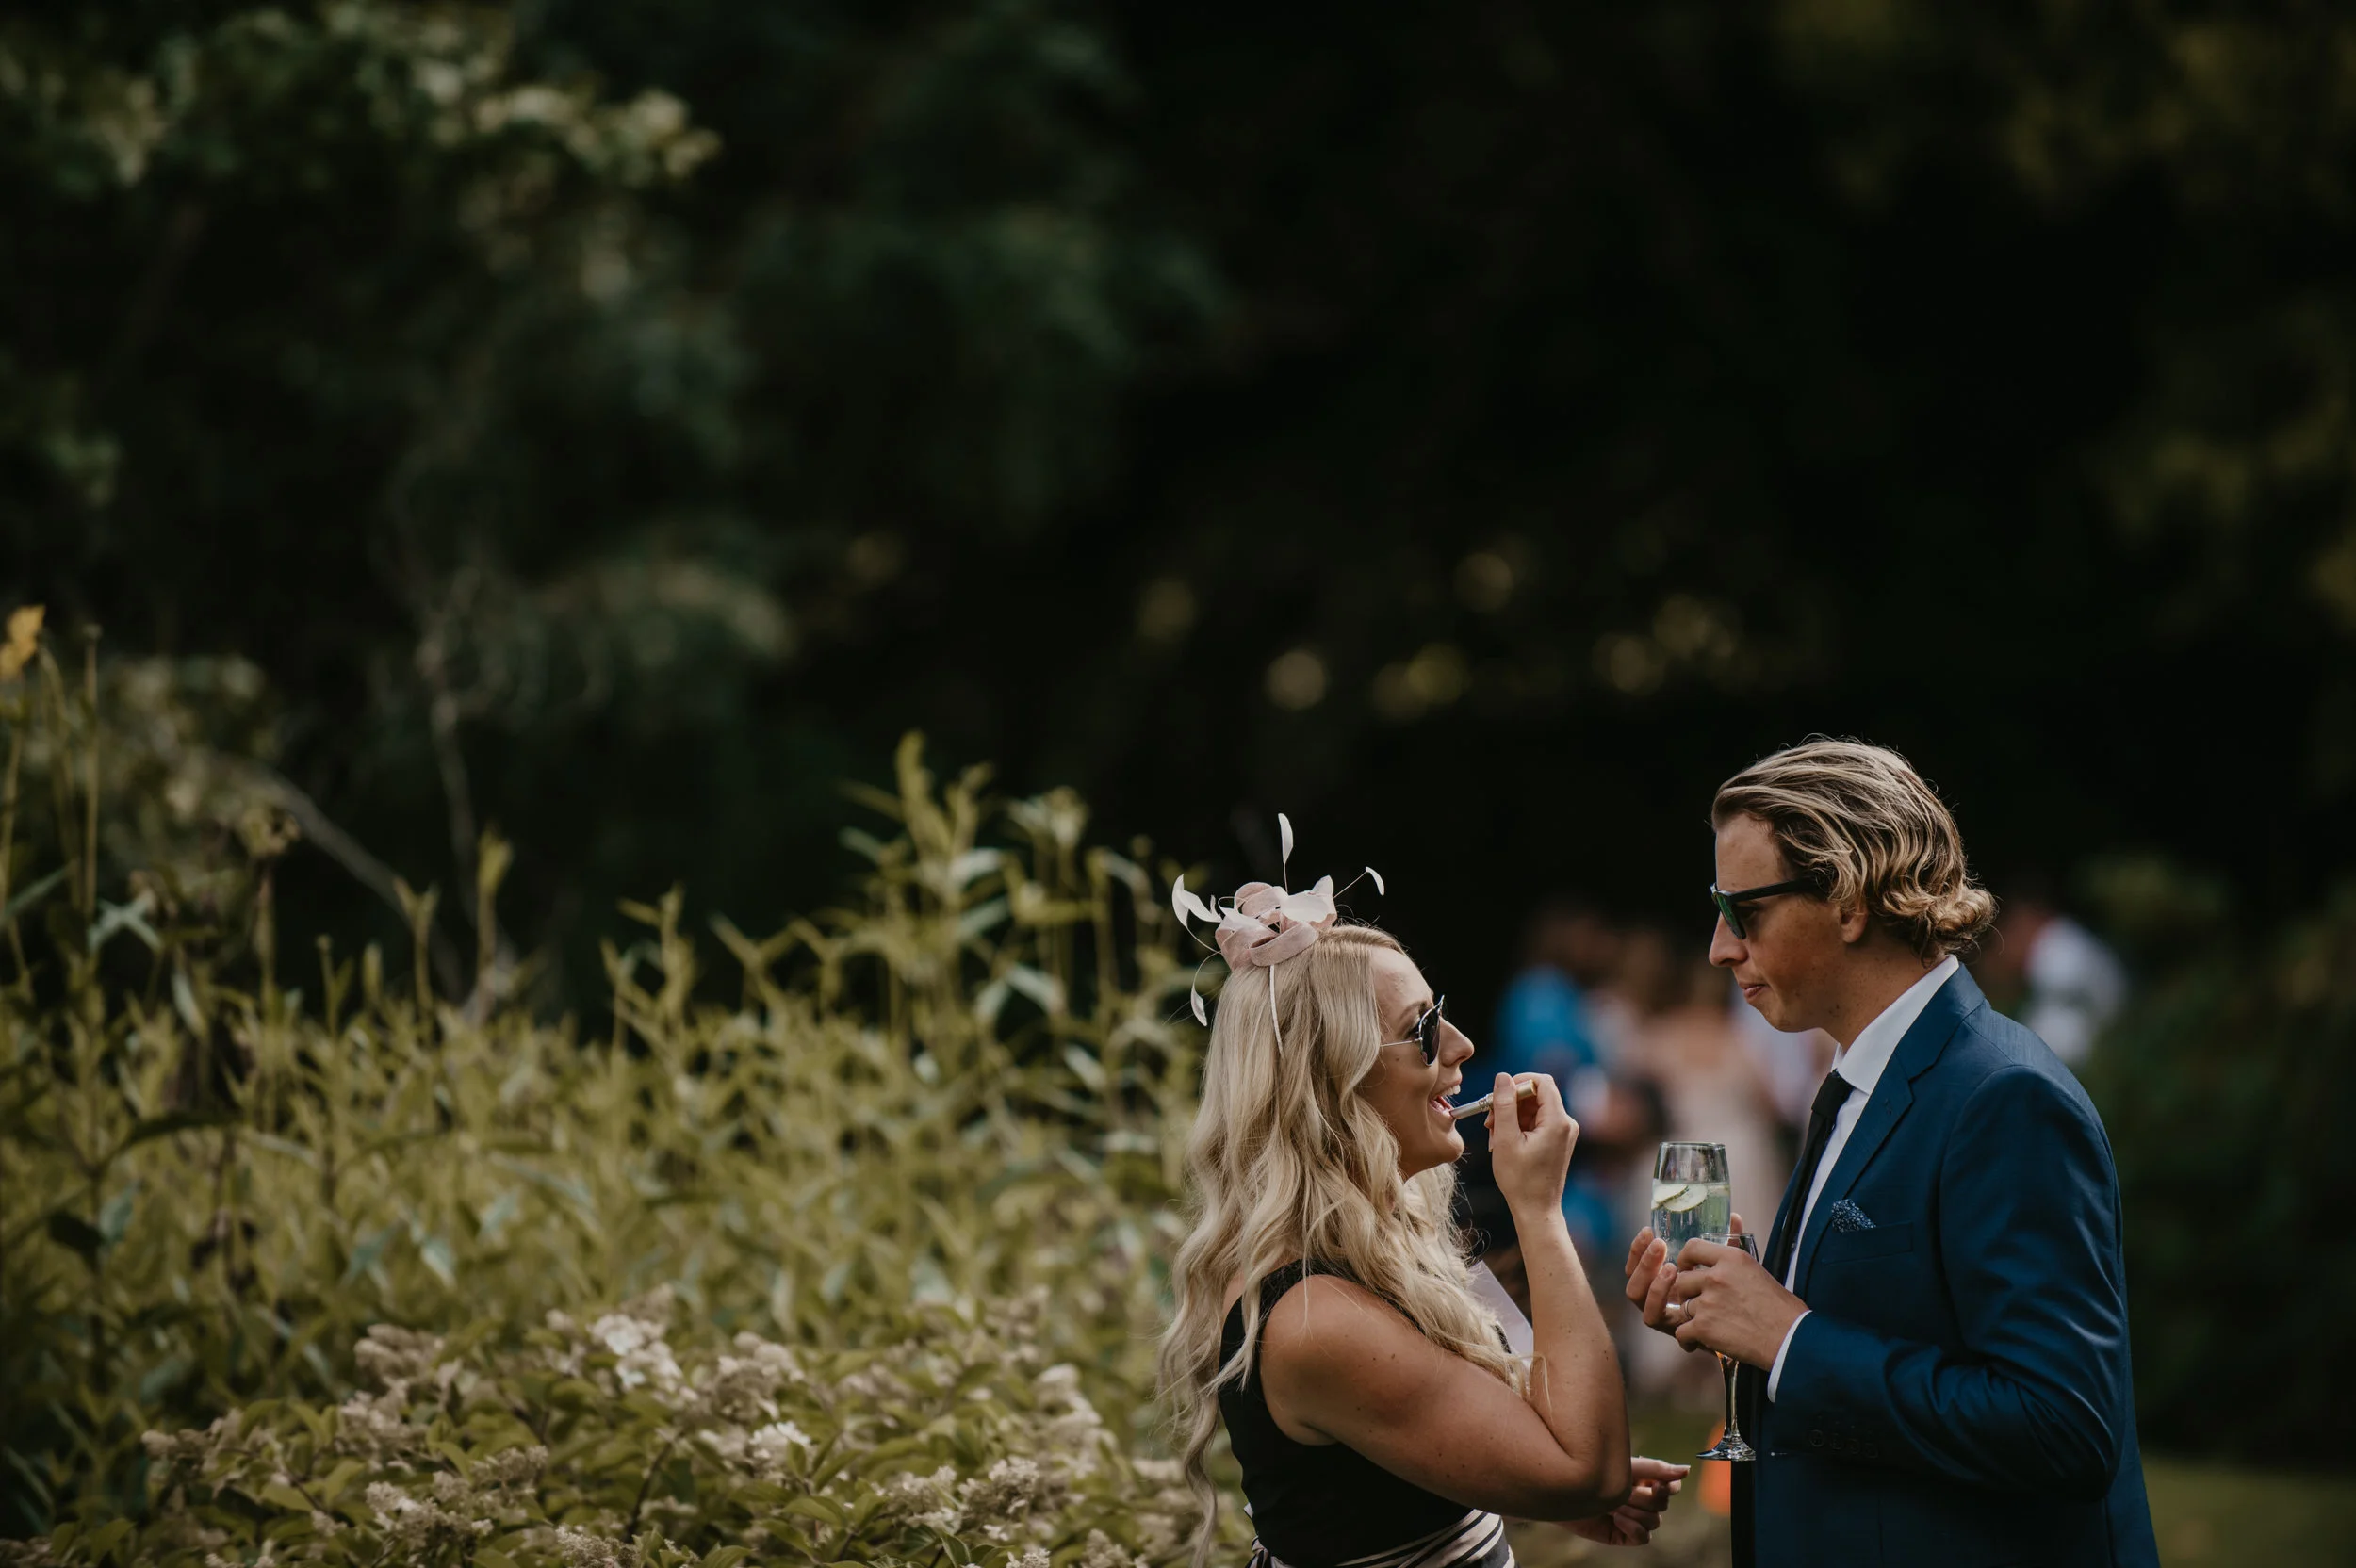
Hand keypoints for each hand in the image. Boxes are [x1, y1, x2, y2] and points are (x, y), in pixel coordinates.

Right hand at [1486, 1073, 1575, 1218]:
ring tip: (1494, 1136)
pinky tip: (1504, 1142)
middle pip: (1536, 1095)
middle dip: (1510, 1102)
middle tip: (1490, 1120)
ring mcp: (1563, 1132)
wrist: (1536, 1210)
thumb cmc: (1520, 1180)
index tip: (1498, 1095)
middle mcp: (1566, 1123)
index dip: (1518, 1081)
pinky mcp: (1557, 1140)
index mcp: (1557, 1121)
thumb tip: (1502, 1077)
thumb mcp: (1505, 1139)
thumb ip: (1504, 1105)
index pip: (1541, 1082)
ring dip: (1511, 1116)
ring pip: (1534, 1108)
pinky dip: (1519, 1126)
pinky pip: (1537, 1121)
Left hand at [1561, 1456, 1686, 1545]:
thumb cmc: (1591, 1473)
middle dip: (1641, 1497)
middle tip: (1620, 1491)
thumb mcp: (1624, 1467)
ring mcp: (1634, 1519)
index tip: (1656, 1484)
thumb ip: (1655, 1468)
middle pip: (1662, 1504)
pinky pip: (1644, 1538)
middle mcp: (1641, 1500)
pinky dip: (1634, 1528)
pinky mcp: (1624, 1535)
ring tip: (1612, 1504)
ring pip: (1654, 1521)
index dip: (1668, 1488)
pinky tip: (1616, 1519)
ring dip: (1634, 1512)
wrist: (1562, 1492)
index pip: (1671, 1487)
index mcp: (1643, 1480)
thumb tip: (1687, 1469)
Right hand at [1623, 1213, 1747, 1344]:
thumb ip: (1729, 1244)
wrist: (1757, 1331)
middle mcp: (1660, 1299)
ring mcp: (1663, 1315)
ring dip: (1649, 1276)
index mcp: (1666, 1283)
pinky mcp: (1671, 1329)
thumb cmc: (1740, 1297)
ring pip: (1637, 1296)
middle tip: (1659, 1244)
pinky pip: (1653, 1316)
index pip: (1639, 1263)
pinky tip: (1674, 1282)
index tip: (1649, 1230)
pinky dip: (1657, 1297)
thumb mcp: (1731, 1267)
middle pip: (1633, 1277)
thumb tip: (1735, 1216)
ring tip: (1669, 1265)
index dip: (1639, 1247)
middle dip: (1642, 1258)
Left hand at [1670, 1224, 1805, 1367]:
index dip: (1685, 1259)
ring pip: (1683, 1307)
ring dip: (1691, 1318)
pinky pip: (1682, 1332)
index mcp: (1732, 1259)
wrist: (1790, 1339)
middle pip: (1682, 1280)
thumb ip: (1736, 1256)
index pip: (1693, 1248)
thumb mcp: (1758, 1270)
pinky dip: (1687, 1340)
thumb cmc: (1781, 1308)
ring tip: (1704, 1327)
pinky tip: (1696, 1343)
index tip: (1687, 1269)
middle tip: (1697, 1303)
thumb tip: (1733, 1220)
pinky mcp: (1704, 1328)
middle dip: (1687, 1293)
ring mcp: (1709, 1302)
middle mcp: (1717, 1277)